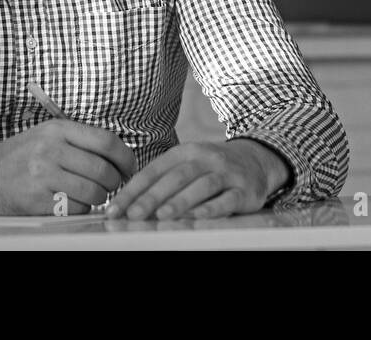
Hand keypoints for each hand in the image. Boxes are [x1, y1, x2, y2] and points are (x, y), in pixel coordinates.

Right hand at [0, 120, 136, 214]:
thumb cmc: (20, 156)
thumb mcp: (47, 135)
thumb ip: (79, 140)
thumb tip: (120, 155)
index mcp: (57, 129)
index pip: (106, 141)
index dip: (126, 158)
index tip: (130, 168)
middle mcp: (50, 149)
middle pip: (103, 170)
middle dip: (114, 182)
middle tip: (111, 186)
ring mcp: (42, 176)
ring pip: (93, 192)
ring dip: (99, 198)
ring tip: (89, 194)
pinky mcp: (36, 201)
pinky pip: (75, 209)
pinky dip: (80, 209)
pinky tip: (71, 203)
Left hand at [104, 139, 288, 220]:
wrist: (255, 160)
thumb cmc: (211, 168)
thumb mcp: (187, 166)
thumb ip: (161, 182)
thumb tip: (125, 206)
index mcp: (185, 152)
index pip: (154, 170)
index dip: (133, 190)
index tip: (114, 210)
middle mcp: (206, 158)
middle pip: (176, 177)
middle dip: (152, 197)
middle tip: (133, 215)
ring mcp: (227, 173)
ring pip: (202, 186)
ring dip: (181, 201)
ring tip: (162, 216)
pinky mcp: (245, 190)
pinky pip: (228, 199)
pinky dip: (212, 208)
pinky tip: (198, 217)